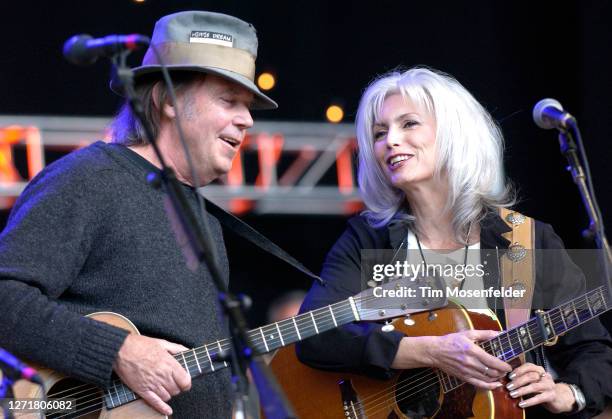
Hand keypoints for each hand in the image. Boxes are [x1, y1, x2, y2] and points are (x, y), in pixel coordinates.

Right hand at [113, 334, 191, 415]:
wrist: (121, 350)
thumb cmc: (140, 345)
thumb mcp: (162, 343)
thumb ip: (177, 348)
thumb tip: (187, 350)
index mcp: (169, 364)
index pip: (185, 381)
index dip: (187, 382)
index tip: (185, 381)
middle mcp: (162, 376)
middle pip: (177, 390)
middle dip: (177, 387)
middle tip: (174, 382)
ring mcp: (152, 384)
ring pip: (167, 396)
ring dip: (168, 393)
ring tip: (165, 387)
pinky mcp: (142, 390)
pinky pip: (155, 402)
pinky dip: (162, 408)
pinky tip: (167, 410)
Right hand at [392, 330, 511, 389]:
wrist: (436, 351)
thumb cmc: (451, 341)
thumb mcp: (468, 334)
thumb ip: (484, 334)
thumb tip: (498, 334)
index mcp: (473, 351)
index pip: (492, 361)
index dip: (503, 366)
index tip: (509, 366)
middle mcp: (471, 363)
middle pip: (492, 372)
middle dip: (502, 372)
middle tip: (506, 370)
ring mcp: (467, 371)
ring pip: (487, 379)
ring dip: (497, 378)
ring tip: (501, 374)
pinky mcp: (463, 377)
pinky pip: (479, 384)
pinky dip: (489, 386)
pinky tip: (495, 385)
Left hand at [506, 363, 574, 412]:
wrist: (559, 398)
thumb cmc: (541, 388)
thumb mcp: (533, 381)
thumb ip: (523, 378)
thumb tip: (507, 380)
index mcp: (539, 370)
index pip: (529, 366)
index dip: (518, 370)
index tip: (509, 376)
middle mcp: (545, 376)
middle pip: (530, 376)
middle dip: (518, 381)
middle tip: (508, 387)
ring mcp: (550, 385)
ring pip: (534, 386)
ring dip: (522, 390)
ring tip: (512, 394)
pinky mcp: (552, 396)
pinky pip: (539, 398)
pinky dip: (529, 401)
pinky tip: (521, 404)